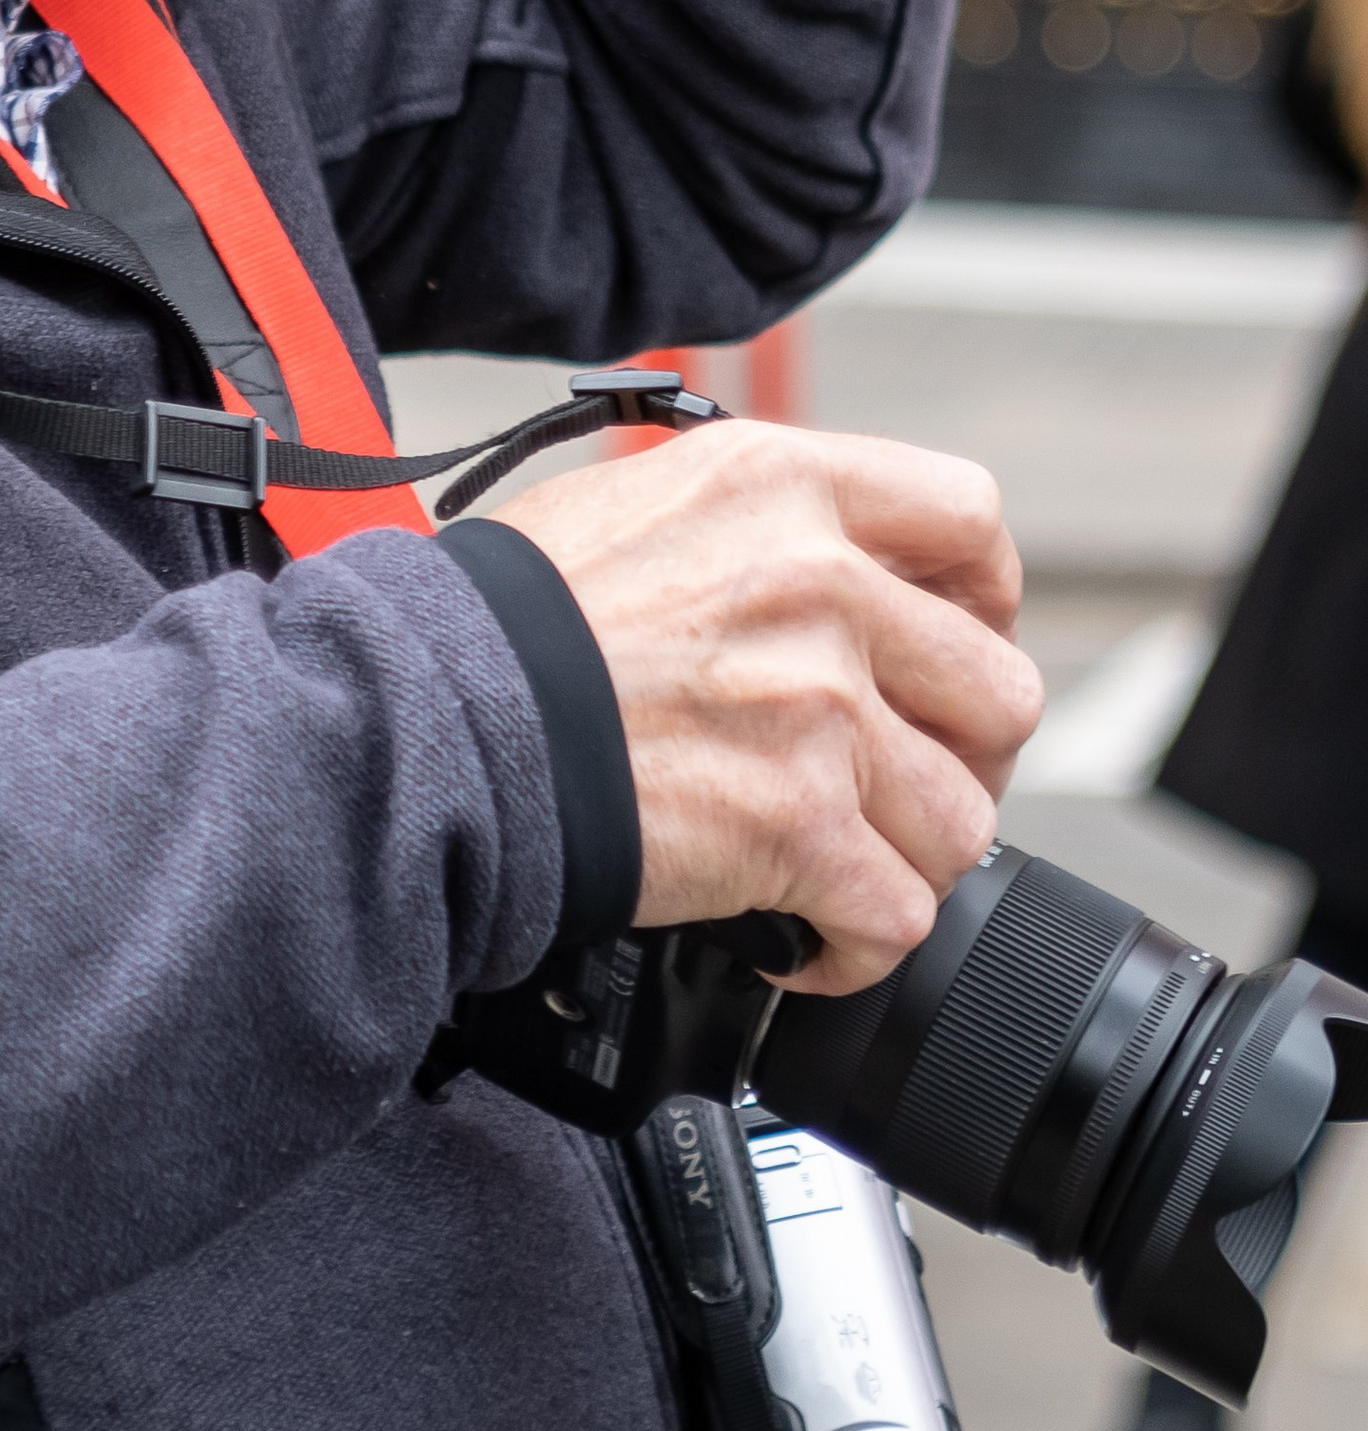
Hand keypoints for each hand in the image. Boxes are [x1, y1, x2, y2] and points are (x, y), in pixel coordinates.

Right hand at [497, 420, 1043, 994]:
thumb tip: (824, 567)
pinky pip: (899, 914)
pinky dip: (853, 946)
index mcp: (784, 484)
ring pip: (962, 818)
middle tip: (896, 781)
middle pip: (998, 690)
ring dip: (905, 858)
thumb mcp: (640, 500)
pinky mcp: (796, 822)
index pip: (971, 519)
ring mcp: (818, 705)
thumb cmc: (505, 619)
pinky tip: (798, 935)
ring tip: (835, 866)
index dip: (980, 597)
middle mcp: (819, 582)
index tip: (948, 641)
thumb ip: (755, 524)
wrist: (433, 715)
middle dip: (958, 755)